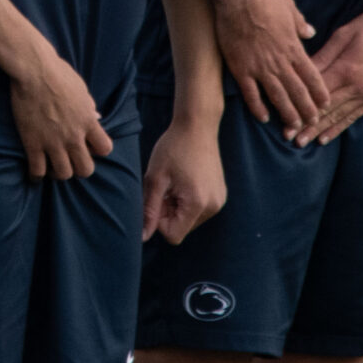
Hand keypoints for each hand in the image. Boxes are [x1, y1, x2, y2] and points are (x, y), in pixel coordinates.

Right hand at [8, 44, 112, 181]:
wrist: (33, 69)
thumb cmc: (58, 73)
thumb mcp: (80, 88)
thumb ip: (88, 107)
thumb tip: (95, 117)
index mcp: (88, 121)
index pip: (105, 148)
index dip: (97, 150)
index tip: (88, 145)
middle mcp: (74, 136)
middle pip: (86, 169)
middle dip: (80, 168)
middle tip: (71, 161)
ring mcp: (53, 141)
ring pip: (63, 174)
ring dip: (59, 173)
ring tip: (52, 167)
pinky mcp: (33, 143)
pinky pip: (37, 170)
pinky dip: (36, 175)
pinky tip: (34, 173)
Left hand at [142, 113, 225, 243]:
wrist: (197, 125)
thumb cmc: (173, 148)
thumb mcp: (155, 178)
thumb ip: (149, 210)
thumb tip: (142, 237)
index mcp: (198, 204)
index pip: (173, 235)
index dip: (159, 221)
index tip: (157, 198)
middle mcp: (213, 206)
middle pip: (182, 228)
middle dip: (169, 212)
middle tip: (165, 186)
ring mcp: (219, 200)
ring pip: (190, 219)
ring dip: (178, 206)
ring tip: (175, 181)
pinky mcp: (220, 194)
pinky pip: (199, 209)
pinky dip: (188, 200)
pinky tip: (185, 179)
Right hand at [214, 0, 326, 130]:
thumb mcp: (289, 7)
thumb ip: (300, 23)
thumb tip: (310, 31)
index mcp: (293, 47)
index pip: (312, 75)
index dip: (319, 92)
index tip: (325, 104)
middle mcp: (280, 62)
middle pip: (298, 91)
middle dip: (307, 109)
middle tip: (313, 122)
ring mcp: (260, 67)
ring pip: (278, 97)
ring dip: (288, 113)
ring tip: (294, 127)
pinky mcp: (241, 68)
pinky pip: (251, 93)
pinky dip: (258, 107)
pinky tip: (264, 118)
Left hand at [290, 2, 362, 145]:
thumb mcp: (343, 35)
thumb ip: (323, 56)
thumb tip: (301, 71)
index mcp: (347, 70)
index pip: (319, 94)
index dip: (301, 108)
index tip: (285, 119)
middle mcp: (358, 87)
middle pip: (327, 110)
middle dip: (306, 125)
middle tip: (289, 138)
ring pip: (339, 117)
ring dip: (319, 131)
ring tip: (302, 143)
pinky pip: (353, 116)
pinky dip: (338, 127)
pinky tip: (325, 138)